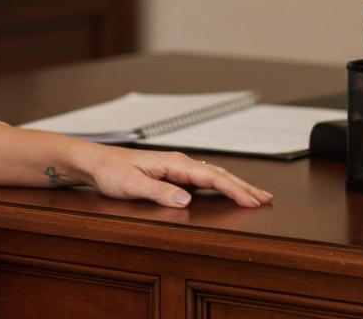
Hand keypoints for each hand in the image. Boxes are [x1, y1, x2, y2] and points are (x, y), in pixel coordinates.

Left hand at [80, 145, 273, 207]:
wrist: (95, 162)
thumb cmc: (111, 171)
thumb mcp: (131, 185)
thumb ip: (159, 192)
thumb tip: (186, 199)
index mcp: (173, 163)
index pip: (211, 177)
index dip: (234, 189)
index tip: (252, 201)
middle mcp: (178, 163)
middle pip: (219, 174)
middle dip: (244, 186)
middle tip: (267, 199)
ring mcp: (177, 168)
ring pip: (213, 176)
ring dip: (236, 185)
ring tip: (255, 196)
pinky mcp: (172, 174)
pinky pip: (203, 180)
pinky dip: (221, 186)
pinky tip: (227, 192)